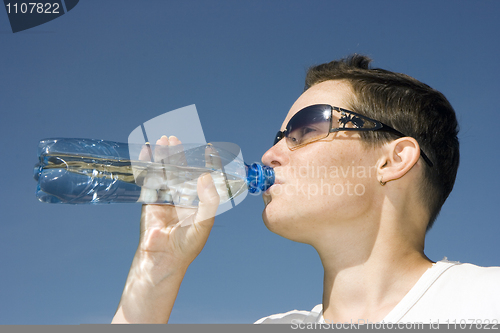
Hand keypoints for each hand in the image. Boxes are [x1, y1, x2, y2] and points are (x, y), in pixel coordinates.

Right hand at [137, 135, 219, 275]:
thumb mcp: (205, 221)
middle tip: (176, 139)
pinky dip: (147, 165)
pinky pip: (150, 179)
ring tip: (164, 140)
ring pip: (166, 171)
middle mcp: (184, 196)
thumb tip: (205, 175)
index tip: (208, 148)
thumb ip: (208, 199)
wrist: (164, 258)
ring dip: (164, 156)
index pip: (205, 176)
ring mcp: (167, 197)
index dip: (206, 162)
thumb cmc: (188, 244)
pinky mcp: (151, 200)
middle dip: (179, 154)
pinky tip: (147, 152)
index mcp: (200, 200)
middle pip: (182, 169)